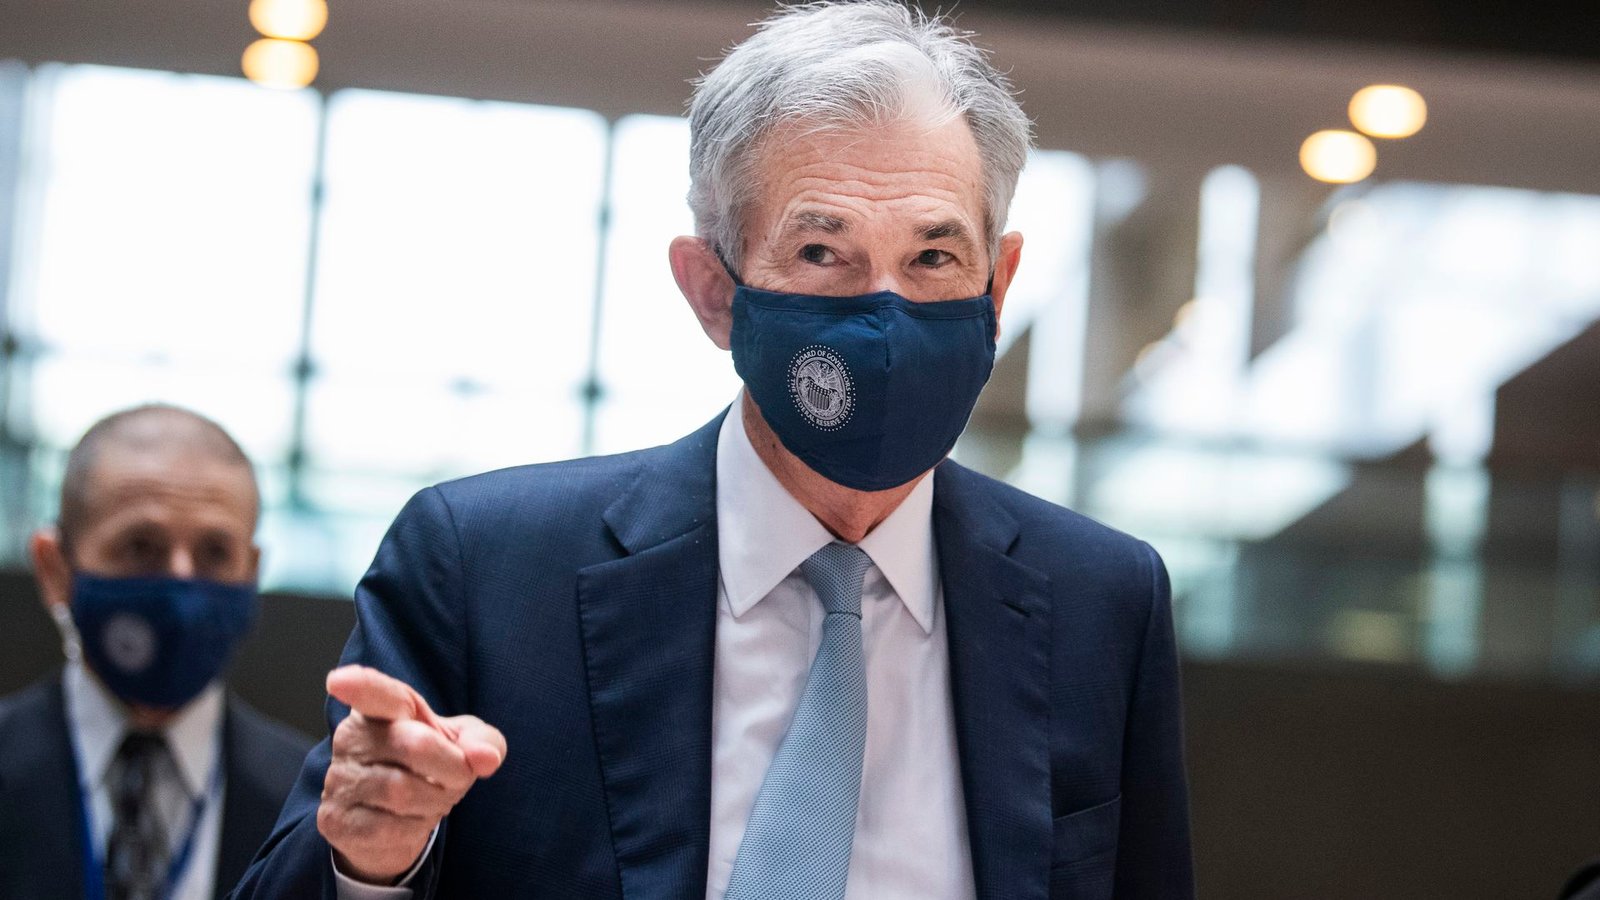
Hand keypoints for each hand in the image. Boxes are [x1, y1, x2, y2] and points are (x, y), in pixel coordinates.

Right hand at [317, 665, 505, 883]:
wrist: (392, 824)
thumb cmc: (428, 768)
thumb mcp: (463, 745)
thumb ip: (482, 740)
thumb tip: (486, 757)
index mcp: (382, 708)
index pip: (374, 693)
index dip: (359, 685)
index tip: (340, 681)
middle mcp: (352, 738)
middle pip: (414, 744)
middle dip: (453, 766)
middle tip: (460, 776)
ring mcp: (339, 779)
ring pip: (402, 791)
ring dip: (436, 800)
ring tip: (435, 798)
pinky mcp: (336, 819)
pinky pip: (388, 827)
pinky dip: (415, 828)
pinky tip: (411, 821)